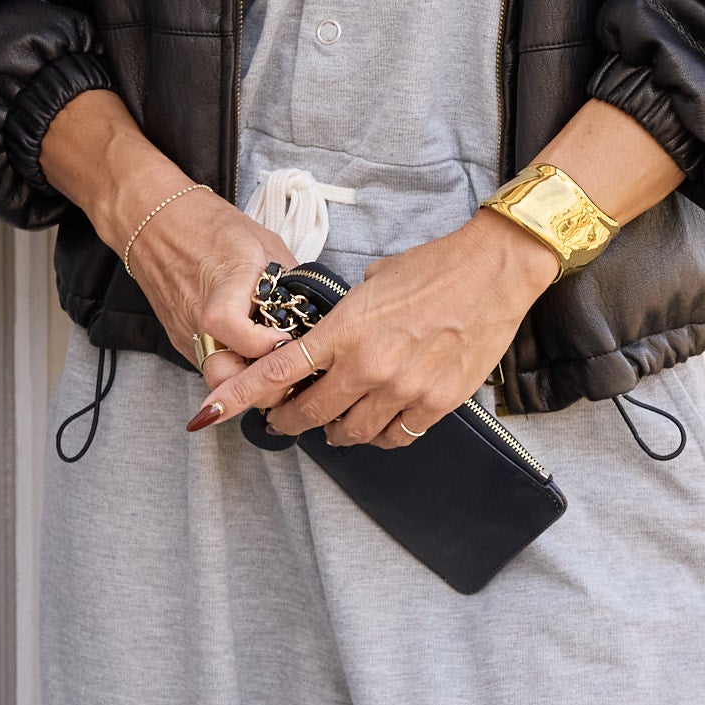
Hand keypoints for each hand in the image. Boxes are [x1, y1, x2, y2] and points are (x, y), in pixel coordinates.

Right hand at [37, 95, 289, 384]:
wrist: (153, 222)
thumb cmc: (211, 226)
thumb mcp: (264, 244)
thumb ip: (290, 281)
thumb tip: (318, 310)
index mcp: (221, 286)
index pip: (236, 333)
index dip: (267, 346)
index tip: (287, 338)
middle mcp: (196, 319)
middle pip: (224, 379)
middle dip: (259, 382)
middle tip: (287, 368)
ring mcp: (185, 334)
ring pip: (218, 380)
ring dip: (247, 379)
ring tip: (273, 362)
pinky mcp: (180, 340)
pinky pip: (209, 365)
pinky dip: (233, 366)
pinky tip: (252, 353)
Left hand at [187, 215, 552, 447]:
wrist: (494, 270)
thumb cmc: (435, 267)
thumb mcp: (373, 283)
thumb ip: (345, 317)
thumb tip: (333, 338)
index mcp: (345, 330)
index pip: (279, 371)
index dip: (240, 396)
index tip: (211, 412)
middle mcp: (369, 366)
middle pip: (312, 415)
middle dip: (290, 421)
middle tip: (283, 420)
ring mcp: (404, 389)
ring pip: (352, 433)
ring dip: (337, 432)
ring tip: (336, 423)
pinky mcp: (437, 404)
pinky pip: (396, 437)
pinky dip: (380, 435)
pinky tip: (378, 424)